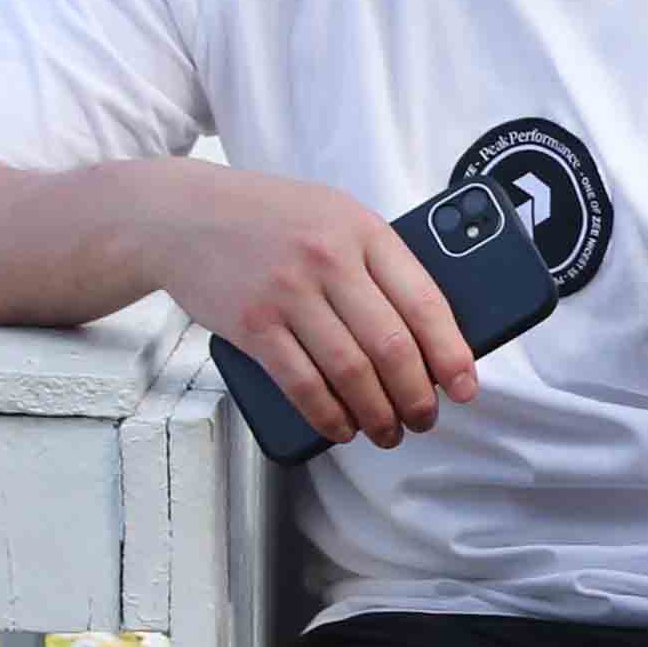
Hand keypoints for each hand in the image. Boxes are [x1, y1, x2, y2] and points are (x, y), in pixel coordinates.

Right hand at [136, 164, 478, 452]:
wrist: (181, 214)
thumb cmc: (271, 218)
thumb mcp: (336, 215)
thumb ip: (379, 262)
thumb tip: (431, 332)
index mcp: (364, 230)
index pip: (425, 302)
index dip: (452, 354)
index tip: (466, 387)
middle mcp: (329, 259)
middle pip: (391, 346)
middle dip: (417, 396)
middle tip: (425, 419)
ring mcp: (288, 292)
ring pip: (351, 372)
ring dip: (377, 414)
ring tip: (388, 432)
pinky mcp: (252, 325)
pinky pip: (301, 384)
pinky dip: (328, 416)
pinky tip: (342, 428)